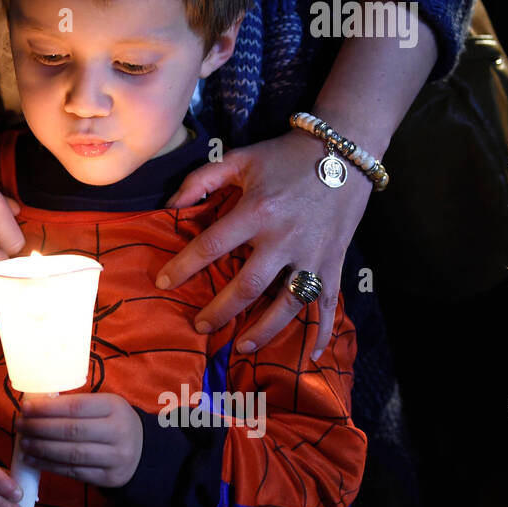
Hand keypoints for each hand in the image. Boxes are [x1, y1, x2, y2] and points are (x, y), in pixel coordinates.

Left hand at [17, 393, 143, 487]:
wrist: (144, 452)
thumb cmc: (113, 423)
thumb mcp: (104, 406)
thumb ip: (76, 406)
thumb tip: (36, 407)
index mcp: (114, 407)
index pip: (75, 407)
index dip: (47, 408)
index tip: (25, 408)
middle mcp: (118, 432)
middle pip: (71, 431)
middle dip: (40, 428)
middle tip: (19, 425)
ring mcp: (115, 457)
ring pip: (71, 454)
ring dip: (42, 449)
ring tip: (23, 443)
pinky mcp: (109, 478)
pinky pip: (74, 472)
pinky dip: (50, 466)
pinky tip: (34, 460)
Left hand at [156, 129, 371, 358]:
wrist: (344, 151)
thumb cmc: (284, 157)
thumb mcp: (239, 159)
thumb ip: (201, 180)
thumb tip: (171, 207)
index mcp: (257, 212)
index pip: (212, 246)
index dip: (184, 266)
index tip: (163, 282)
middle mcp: (284, 238)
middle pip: (248, 286)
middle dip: (220, 310)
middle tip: (199, 326)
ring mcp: (313, 254)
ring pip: (287, 303)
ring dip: (264, 329)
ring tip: (241, 345)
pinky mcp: (334, 262)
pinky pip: (329, 302)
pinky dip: (322, 331)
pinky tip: (311, 355)